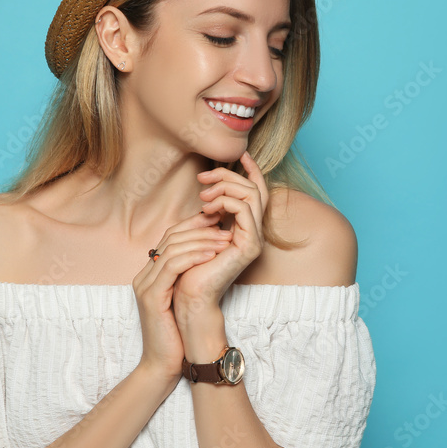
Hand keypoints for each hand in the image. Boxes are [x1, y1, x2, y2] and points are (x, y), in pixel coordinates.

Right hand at [131, 214, 233, 384]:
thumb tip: (214, 252)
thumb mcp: (186, 298)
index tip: (219, 219)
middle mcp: (144, 275)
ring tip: (225, 239)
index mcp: (150, 273)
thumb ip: (192, 275)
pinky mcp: (151, 297)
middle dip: (200, 229)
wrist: (164, 365)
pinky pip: (172, 266)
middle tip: (225, 226)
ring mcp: (144, 285)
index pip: (171, 236)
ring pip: (172, 249)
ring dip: (201, 240)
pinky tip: (212, 254)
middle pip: (171, 238)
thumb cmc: (179, 334)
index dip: (195, 225)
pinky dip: (193, 256)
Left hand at [173, 151, 268, 323]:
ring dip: (226, 187)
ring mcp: (255, 238)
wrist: (189, 293)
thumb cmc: (190, 264)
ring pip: (252, 194)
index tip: (240, 153)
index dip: (251, 170)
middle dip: (229, 176)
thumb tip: (212, 189)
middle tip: (204, 178)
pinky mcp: (250, 245)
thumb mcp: (201, 228)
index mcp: (246, 226)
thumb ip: (212, 210)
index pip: (257, 191)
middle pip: (255, 188)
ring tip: (203, 196)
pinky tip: (207, 208)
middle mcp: (254, 231)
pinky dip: (226, 202)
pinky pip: (244, 209)